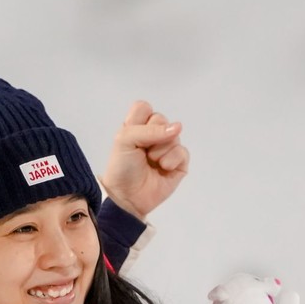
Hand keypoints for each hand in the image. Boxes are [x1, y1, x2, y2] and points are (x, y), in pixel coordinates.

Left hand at [99, 100, 189, 220]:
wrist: (126, 196)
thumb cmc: (121, 167)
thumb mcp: (124, 141)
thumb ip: (148, 130)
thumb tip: (177, 127)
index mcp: (136, 127)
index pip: (144, 107)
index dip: (141, 118)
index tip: (134, 132)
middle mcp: (152, 135)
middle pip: (162, 119)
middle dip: (152, 135)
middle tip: (143, 151)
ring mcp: (167, 148)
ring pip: (174, 135)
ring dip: (161, 150)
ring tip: (151, 162)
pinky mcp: (179, 162)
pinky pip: (183, 151)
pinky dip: (172, 160)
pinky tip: (163, 169)